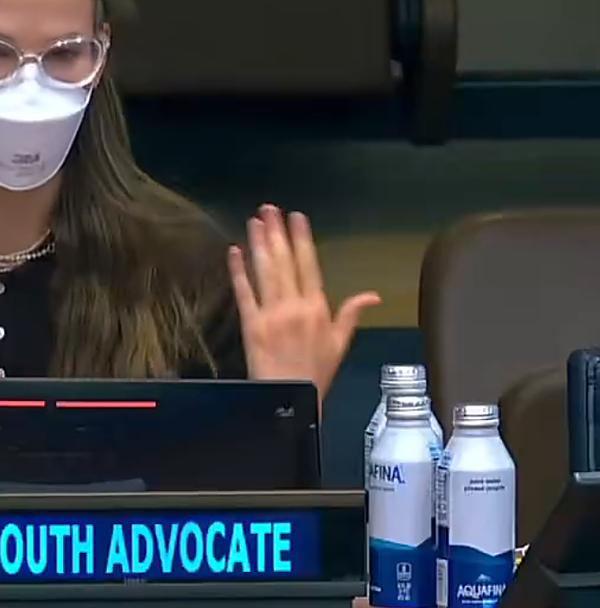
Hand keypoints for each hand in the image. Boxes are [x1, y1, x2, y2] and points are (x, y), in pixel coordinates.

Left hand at [228, 205, 379, 401]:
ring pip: (264, 271)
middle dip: (276, 232)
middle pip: (284, 262)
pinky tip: (234, 251)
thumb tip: (373, 294)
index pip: (309, 264)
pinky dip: (238, 271)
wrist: (291, 399)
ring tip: (255, 220)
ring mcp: (271, 313)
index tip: (296, 216)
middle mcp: (294, 306)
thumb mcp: (340, 343)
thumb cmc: (316, 372)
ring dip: (259, 243)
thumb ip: (351, 313)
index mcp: (317, 307)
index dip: (302, 238)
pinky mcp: (250, 324)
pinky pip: (243, 292)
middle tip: (269, 208)